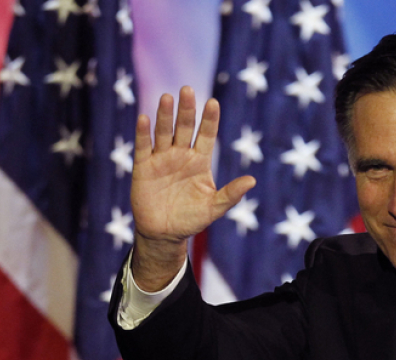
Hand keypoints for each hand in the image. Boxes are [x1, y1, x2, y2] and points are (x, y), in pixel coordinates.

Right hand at [130, 86, 255, 290]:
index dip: (209, 120)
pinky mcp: (143, 167)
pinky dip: (143, 133)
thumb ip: (231, 194)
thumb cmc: (191, 220)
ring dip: (165, 116)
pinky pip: (143, 147)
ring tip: (167, 97)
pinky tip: (144, 118)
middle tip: (187, 90)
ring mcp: (161, 159)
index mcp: (200, 162)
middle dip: (186, 110)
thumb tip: (252, 181)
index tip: (213, 102)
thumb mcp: (214, 208)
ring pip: (164, 132)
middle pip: (184, 128)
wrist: (164, 233)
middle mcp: (181, 155)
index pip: (206, 135)